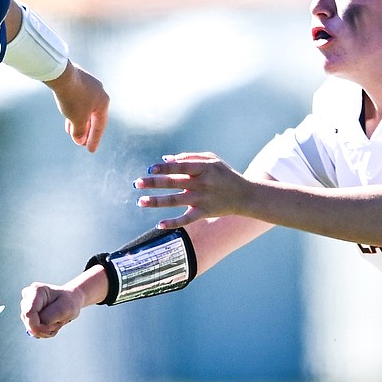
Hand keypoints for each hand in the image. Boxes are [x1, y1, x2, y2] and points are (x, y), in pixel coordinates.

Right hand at [20, 281, 85, 338]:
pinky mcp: (27, 314)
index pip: (29, 313)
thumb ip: (47, 318)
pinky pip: (32, 330)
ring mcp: (26, 305)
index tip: (53, 327)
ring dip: (46, 330)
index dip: (38, 326)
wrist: (71, 299)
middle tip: (60, 322)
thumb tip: (32, 330)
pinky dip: (44, 331)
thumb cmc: (69, 302)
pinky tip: (52, 324)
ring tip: (57, 322)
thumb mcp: (64, 309)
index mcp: (36, 290)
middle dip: (45, 328)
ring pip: (30, 328)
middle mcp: (28, 296)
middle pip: (28, 322)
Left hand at [45, 62, 109, 152]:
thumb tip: (80, 140)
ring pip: (84, 108)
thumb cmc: (73, 98)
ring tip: (72, 133)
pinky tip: (67, 118)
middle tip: (81, 143)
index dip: (95, 140)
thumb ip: (80, 131)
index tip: (90, 150)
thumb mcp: (77, 119)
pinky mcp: (77, 81)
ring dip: (79, 122)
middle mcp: (99, 92)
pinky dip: (74, 111)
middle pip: (93, 117)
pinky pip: (77, 100)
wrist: (61, 75)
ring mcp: (88, 85)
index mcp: (104, 101)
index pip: (100, 125)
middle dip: (86, 131)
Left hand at [133, 152, 247, 227]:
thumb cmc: (224, 174)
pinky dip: (173, 222)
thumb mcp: (211, 160)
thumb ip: (189, 157)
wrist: (244, 195)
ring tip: (140, 202)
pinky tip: (159, 224)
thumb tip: (166, 159)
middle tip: (137, 183)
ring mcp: (202, 199)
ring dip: (157, 202)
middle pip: (174, 183)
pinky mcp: (204, 213)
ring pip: (176, 201)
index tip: (151, 169)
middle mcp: (202, 183)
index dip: (165, 167)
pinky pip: (186, 219)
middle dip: (154, 183)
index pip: (180, 166)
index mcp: (203, 168)